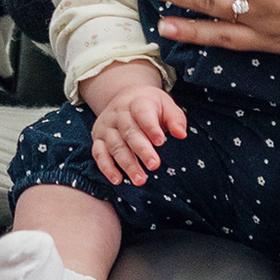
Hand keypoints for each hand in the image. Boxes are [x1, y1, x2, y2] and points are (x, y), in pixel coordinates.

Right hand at [82, 64, 186, 185]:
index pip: (142, 113)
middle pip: (129, 132)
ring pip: (116, 146)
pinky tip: (118, 180)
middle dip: (142, 150)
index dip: (151, 128)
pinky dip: (107, 168)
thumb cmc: (149, 106)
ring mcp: (106, 127)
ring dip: (128, 164)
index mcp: (136, 103)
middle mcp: (118, 114)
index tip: (161, 142)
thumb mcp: (165, 105)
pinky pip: (99, 154)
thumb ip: (174, 119)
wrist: (124, 99)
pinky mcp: (97, 139)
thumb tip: (181, 134)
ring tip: (140, 180)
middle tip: (154, 165)